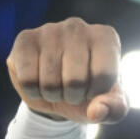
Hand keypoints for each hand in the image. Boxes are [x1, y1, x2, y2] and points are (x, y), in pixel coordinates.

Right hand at [6, 17, 128, 123]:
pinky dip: (33, 91)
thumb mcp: (110, 105)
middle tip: (72, 88)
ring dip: (53, 94)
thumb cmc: (89, 92)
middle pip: (75, 80)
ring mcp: (50, 30)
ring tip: (57, 84)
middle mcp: (78, 27)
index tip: (94, 88)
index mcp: (106, 38)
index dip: (96, 93)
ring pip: (50, 82)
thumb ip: (114, 109)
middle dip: (73, 96)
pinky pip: (27, 79)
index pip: (104, 75)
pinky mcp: (25, 39)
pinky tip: (39, 80)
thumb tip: (97, 112)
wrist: (58, 88)